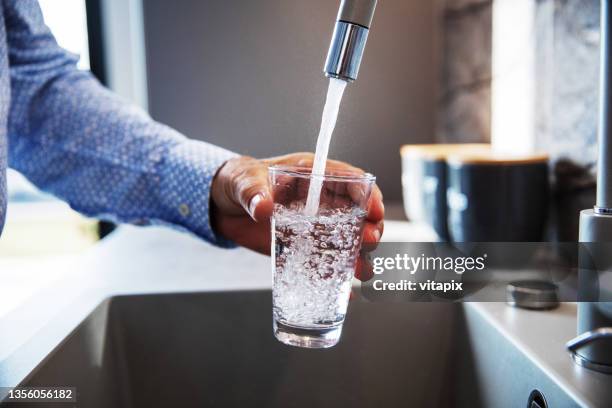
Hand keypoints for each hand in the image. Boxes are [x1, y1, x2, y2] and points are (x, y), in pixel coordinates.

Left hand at [210, 153, 383, 274]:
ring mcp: (314, 227)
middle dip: (369, 228)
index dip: (367, 194)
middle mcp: (321, 202)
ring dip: (359, 256)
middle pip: (357, 214)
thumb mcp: (243, 181)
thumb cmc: (237, 182)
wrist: (222, 207)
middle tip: (369, 242)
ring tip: (361, 272)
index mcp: (312, 176)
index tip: (374, 211)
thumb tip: (262, 207)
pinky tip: (344, 294)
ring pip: (347, 241)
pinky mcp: (303, 248)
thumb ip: (252, 192)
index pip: (350, 180)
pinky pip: (324, 263)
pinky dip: (335, 278)